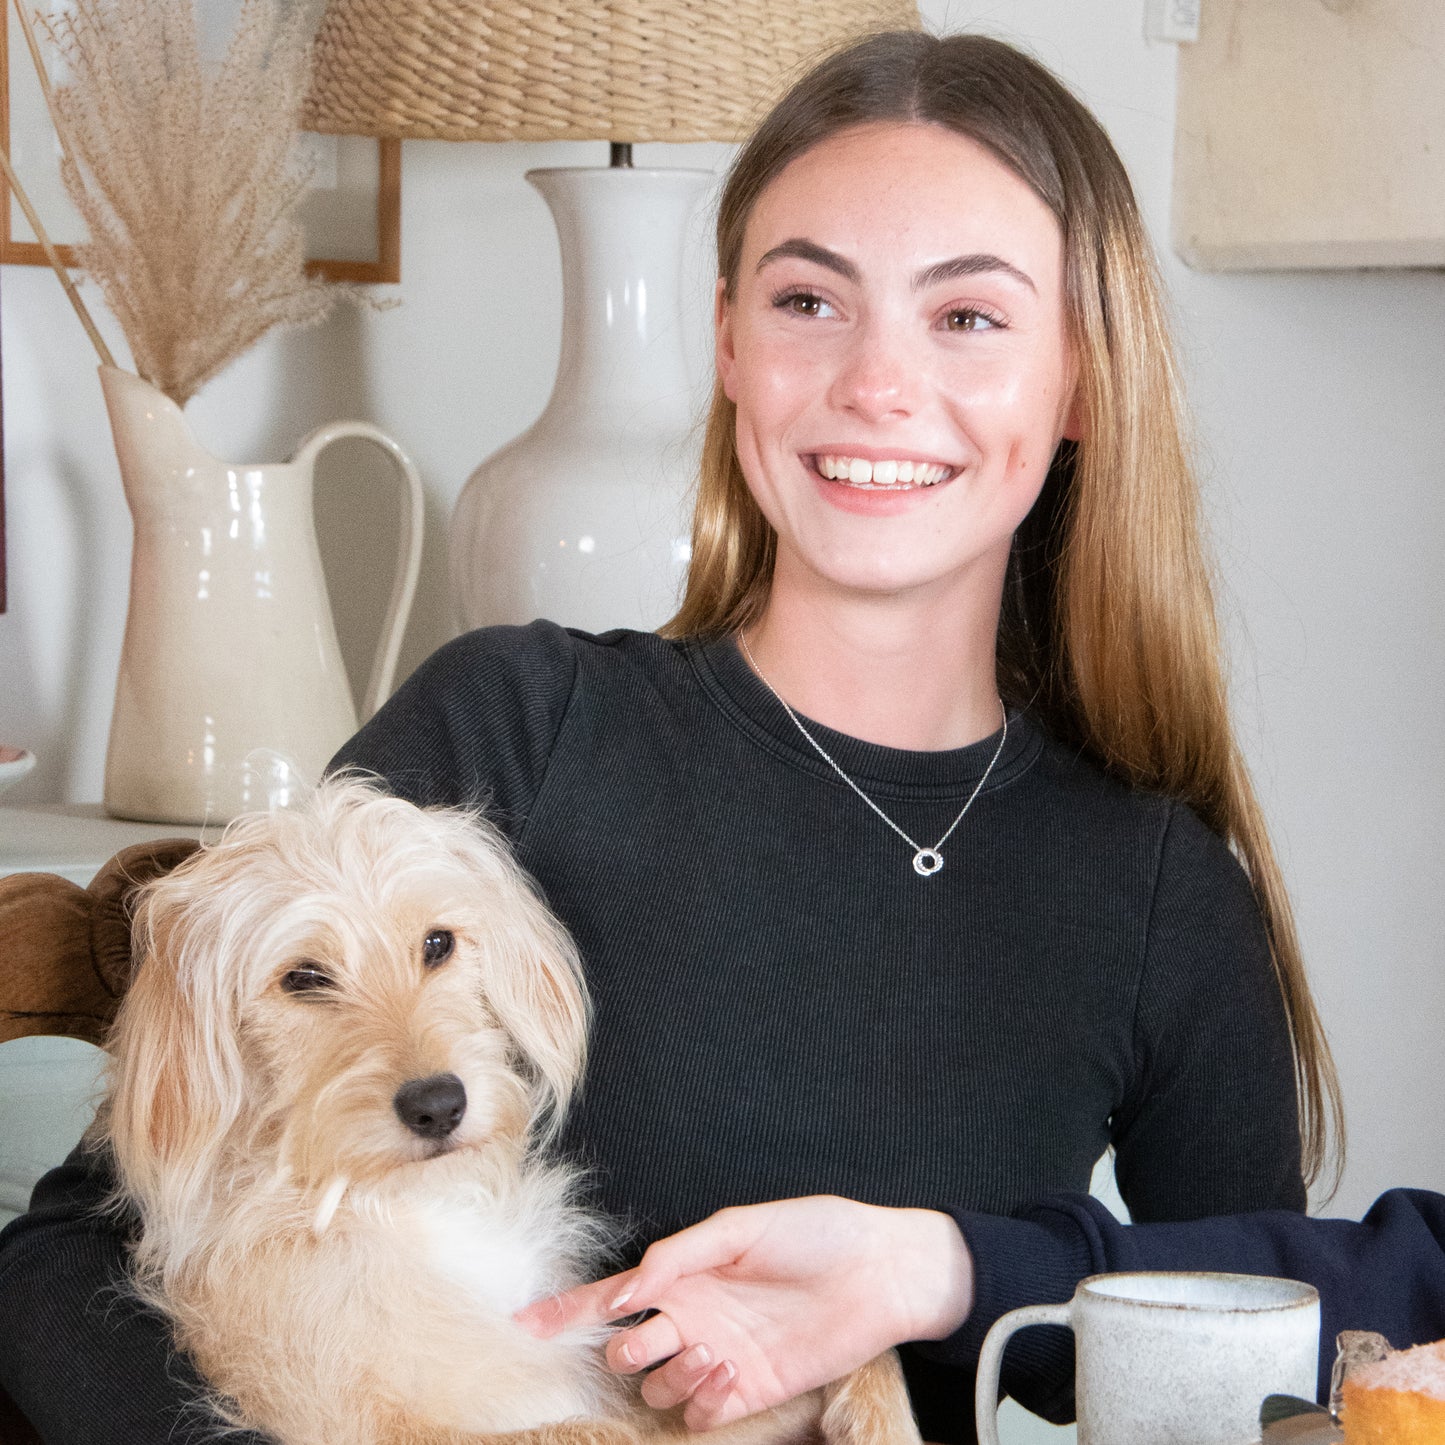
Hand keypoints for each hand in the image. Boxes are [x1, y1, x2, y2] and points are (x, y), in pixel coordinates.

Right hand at [515, 1196, 974, 1430]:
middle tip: (649, 1335)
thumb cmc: (814, 1234)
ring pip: (657, 1386)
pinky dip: (699, 1399)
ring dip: (668, 1374)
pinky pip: (699, 1413)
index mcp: (684, 1275)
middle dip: (622, 1349)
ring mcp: (718, 1357)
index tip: (525, 1324)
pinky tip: (728, 1372)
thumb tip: (626, 1291)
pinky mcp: (749, 1391)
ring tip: (711, 1350)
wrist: (878, 1271)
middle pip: (625, 1349)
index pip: (610, 1297)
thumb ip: (680, 1255)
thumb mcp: (741, 1226)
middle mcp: (693, 1319)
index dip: (567, 1312)